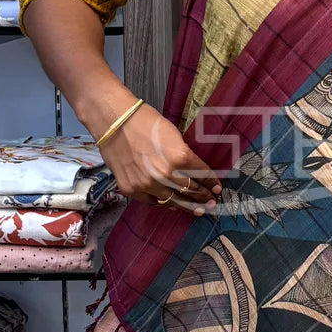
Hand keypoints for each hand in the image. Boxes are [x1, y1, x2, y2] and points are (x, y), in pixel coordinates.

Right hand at [101, 103, 221, 213]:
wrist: (114, 121)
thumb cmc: (144, 122)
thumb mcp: (173, 135)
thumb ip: (184, 155)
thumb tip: (193, 169)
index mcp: (180, 157)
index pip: (202, 174)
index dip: (211, 182)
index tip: (217, 188)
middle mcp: (165, 174)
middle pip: (190, 190)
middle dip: (203, 196)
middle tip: (211, 202)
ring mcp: (147, 184)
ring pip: (173, 201)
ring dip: (188, 205)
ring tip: (198, 209)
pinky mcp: (132, 189)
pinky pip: (153, 201)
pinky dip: (165, 203)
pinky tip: (173, 205)